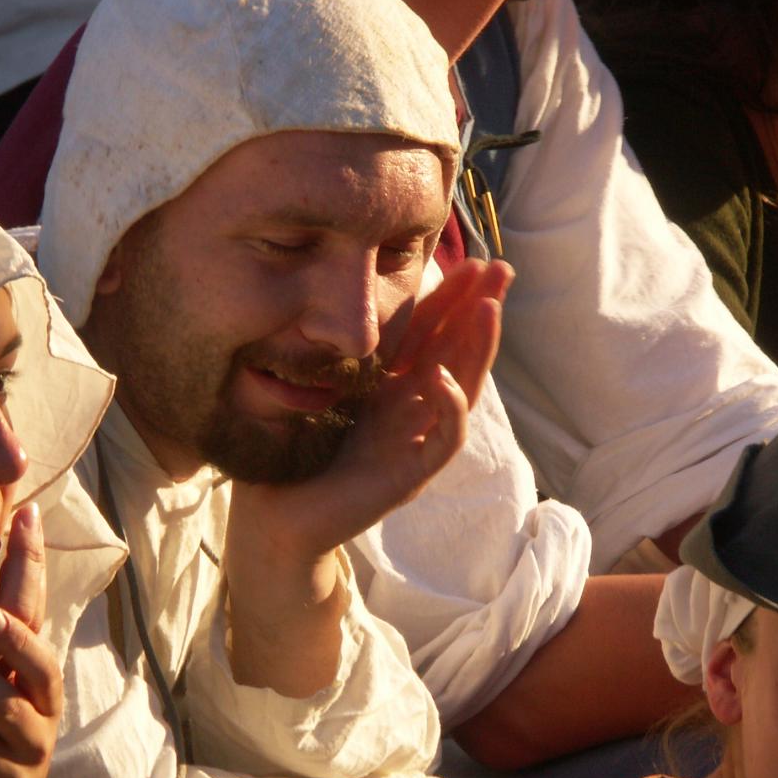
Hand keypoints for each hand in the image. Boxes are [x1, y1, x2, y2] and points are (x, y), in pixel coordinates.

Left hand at [235, 258, 511, 562]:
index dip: (453, 298)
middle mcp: (411, 411)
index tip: (473, 259)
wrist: (275, 518)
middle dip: (481, 310)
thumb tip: (322, 294)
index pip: (432, 334)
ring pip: (463, 388)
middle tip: (503, 269)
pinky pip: (444, 440)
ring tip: (490, 308)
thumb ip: (330, 353)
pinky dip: (449, 409)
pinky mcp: (411, 475)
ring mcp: (415, 442)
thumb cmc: (289, 456)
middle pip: (458, 352)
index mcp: (391, 389)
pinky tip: (444, 378)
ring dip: (478, 348)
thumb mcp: (313, 390)